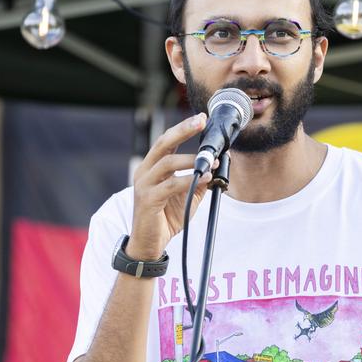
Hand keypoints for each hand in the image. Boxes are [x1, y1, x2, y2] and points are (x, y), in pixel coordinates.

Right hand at [127, 113, 214, 260]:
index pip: (167, 141)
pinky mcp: (148, 200)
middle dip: (183, 130)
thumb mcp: (188, 195)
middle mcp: (145, 171)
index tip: (201, 118)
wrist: (149, 243)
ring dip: (192, 160)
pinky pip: (171, 185)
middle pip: (164, 143)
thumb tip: (218, 165)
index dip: (183, 128)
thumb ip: (200, 179)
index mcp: (153, 167)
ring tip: (211, 160)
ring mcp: (144, 185)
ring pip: (168, 163)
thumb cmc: (166, 216)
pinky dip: (190, 180)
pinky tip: (205, 178)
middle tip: (201, 121)